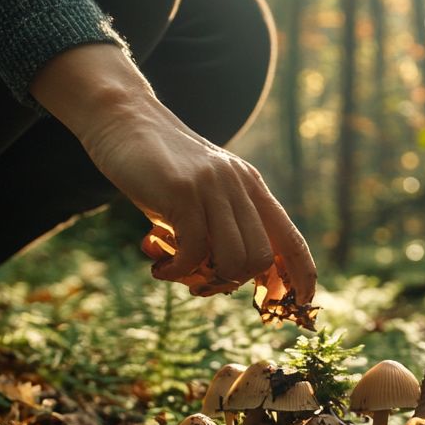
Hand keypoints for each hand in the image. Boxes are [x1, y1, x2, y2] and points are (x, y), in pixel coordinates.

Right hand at [29, 44, 315, 304]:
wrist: (123, 120)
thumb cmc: (160, 169)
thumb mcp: (201, 196)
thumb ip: (220, 228)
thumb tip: (232, 280)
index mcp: (252, 188)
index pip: (291, 240)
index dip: (301, 276)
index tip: (298, 305)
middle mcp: (240, 185)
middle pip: (259, 258)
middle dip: (231, 283)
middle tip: (199, 284)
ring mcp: (213, 187)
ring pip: (232, 259)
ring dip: (203, 280)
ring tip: (176, 272)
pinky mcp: (182, 191)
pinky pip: (193, 253)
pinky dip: (176, 272)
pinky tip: (158, 266)